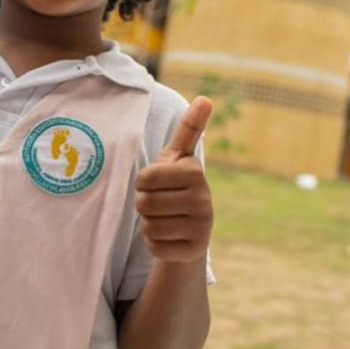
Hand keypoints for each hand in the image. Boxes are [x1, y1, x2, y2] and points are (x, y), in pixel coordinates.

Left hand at [135, 96, 213, 263]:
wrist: (192, 228)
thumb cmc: (177, 186)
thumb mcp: (179, 157)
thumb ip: (190, 128)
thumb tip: (206, 98)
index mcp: (195, 171)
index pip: (145, 178)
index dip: (143, 182)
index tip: (157, 182)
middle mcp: (203, 198)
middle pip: (144, 203)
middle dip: (144, 204)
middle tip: (160, 203)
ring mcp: (201, 226)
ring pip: (149, 226)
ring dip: (149, 224)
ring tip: (166, 219)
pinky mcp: (194, 250)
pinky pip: (155, 247)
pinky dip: (155, 244)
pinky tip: (170, 237)